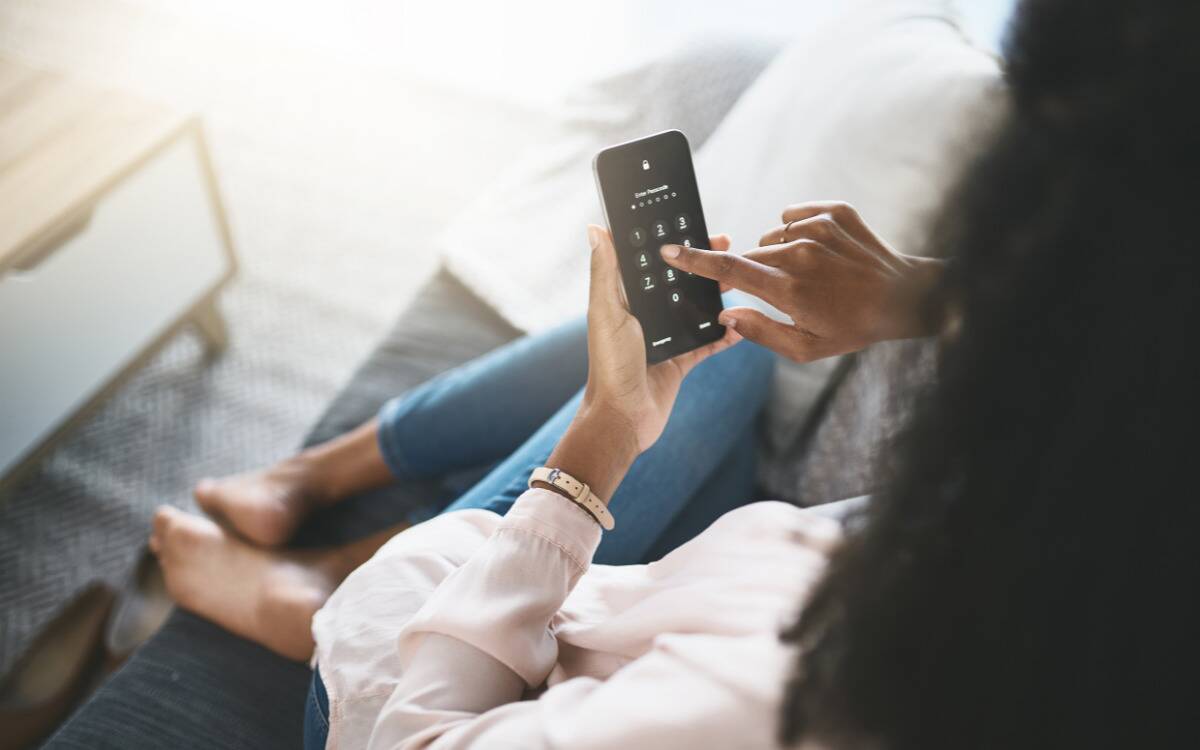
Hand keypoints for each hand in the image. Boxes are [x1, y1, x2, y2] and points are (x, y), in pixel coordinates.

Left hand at [543, 226, 740, 500]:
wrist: (623, 420)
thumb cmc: (609, 366)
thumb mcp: (606, 312)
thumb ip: (605, 271)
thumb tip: (596, 228)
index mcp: (623, 299)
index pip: (649, 262)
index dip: (669, 242)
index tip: (692, 223)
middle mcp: (644, 315)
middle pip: (677, 281)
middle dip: (701, 264)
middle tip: (727, 245)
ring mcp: (664, 338)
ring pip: (695, 308)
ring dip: (715, 295)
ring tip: (737, 279)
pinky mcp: (680, 361)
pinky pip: (707, 342)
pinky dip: (724, 333)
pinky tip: (740, 323)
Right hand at [660, 202, 944, 362]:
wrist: (905, 296)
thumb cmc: (852, 328)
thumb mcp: (806, 349)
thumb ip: (760, 332)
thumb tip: (726, 315)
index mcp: (788, 289)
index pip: (729, 270)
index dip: (695, 260)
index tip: (671, 250)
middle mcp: (799, 253)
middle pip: (750, 256)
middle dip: (753, 272)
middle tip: (784, 291)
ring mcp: (817, 229)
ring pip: (772, 236)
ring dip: (778, 254)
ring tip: (812, 275)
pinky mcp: (833, 212)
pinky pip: (794, 216)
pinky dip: (798, 232)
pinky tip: (822, 253)